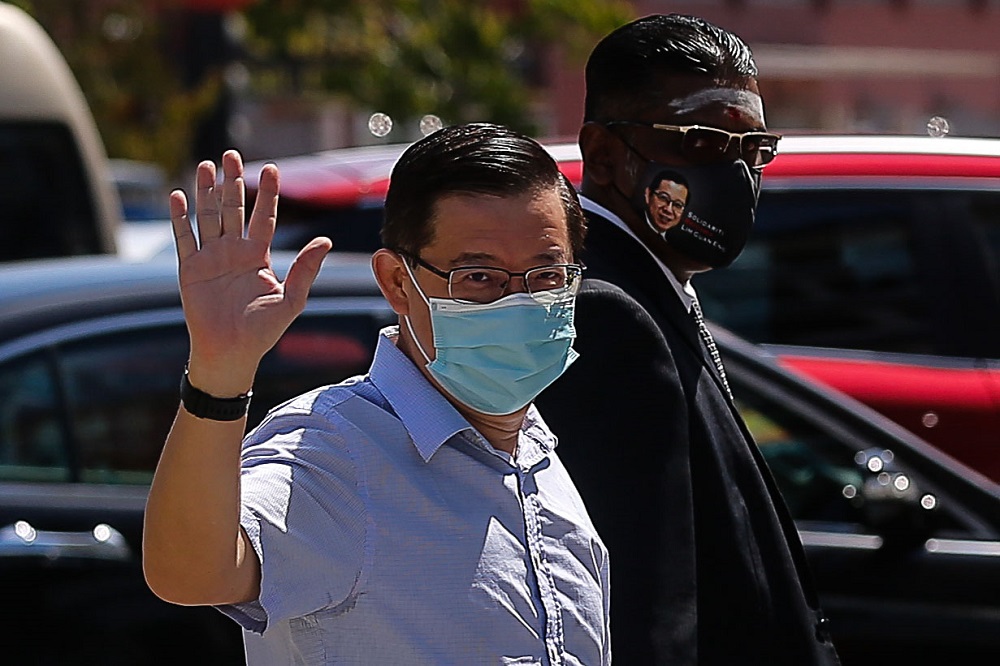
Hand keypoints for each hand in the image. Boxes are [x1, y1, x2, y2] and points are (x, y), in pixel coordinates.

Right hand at [170, 150, 331, 395]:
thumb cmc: (263, 330)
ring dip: (205, 192)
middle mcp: (234, 252)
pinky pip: (184, 238)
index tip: (272, 168)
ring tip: (205, 165)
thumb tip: (325, 240)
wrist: (232, 352)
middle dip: (232, 182)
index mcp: (258, 256)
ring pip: (207, 217)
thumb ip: (305, 269)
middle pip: (233, 209)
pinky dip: (180, 218)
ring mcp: (211, 258)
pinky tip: (178, 196)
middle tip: (231, 154)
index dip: (267, 193)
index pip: (264, 217)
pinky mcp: (190, 269)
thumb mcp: (291, 298)